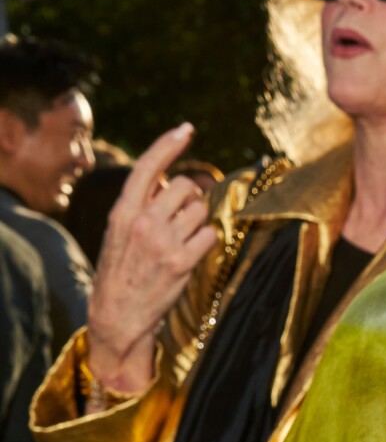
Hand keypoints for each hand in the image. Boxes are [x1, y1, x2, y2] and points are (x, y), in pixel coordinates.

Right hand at [85, 124, 217, 394]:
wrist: (118, 312)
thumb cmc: (124, 268)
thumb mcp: (121, 231)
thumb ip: (143, 204)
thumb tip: (173, 180)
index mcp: (123, 211)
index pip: (147, 168)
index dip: (168, 144)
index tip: (186, 128)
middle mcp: (142, 222)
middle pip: (185, 187)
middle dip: (190, 199)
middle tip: (179, 220)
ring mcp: (162, 241)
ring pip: (200, 210)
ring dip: (198, 221)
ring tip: (181, 241)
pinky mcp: (181, 261)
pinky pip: (210, 234)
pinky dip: (207, 240)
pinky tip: (191, 253)